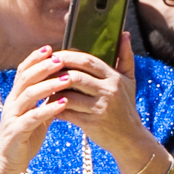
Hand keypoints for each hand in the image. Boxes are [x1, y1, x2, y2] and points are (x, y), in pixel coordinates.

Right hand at [0, 46, 70, 173]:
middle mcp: (12, 104)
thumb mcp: (36, 117)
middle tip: (60, 58)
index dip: (35, 58)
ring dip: (48, 85)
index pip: (23, 72)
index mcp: (16, 98)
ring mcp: (12, 117)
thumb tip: (62, 87)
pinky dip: (48, 109)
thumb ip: (45, 102)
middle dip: (43, 66)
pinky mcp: (16, 132)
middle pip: (25, 78)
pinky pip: (33, 117)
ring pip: (28, 95)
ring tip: (66, 78)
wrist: (7, 164)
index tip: (50, 47)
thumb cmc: (24, 139)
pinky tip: (63, 104)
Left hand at [51, 33, 148, 165]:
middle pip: (76, 76)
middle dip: (57, 71)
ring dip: (53, 91)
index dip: (68, 56)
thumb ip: (125, 57)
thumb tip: (124, 33)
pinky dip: (55, 108)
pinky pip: (68, 113)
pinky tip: (48, 106)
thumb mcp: (129, 81)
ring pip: (69, 95)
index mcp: (115, 78)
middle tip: (43, 70)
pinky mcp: (92, 123)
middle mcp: (109, 91)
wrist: (130, 139)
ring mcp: (100, 108)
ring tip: (44, 88)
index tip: (54, 55)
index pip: (88, 61)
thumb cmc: (126, 108)